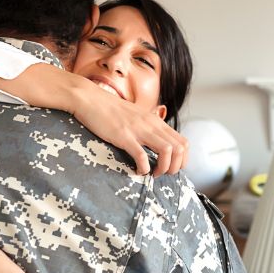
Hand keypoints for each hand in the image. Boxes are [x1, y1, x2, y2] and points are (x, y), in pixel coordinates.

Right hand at [69, 82, 188, 176]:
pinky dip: (144, 168)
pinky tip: (137, 171)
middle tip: (162, 173)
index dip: (182, 160)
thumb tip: (154, 144)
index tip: (170, 167)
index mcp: (156, 121)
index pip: (183, 142)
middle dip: (175, 167)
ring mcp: (139, 130)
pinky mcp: (124, 136)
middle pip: (179, 148)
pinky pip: (142, 156)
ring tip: (153, 173)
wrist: (90, 99)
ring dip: (163, 168)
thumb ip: (147, 128)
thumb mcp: (135, 117)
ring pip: (167, 151)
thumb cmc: (110, 110)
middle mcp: (152, 125)